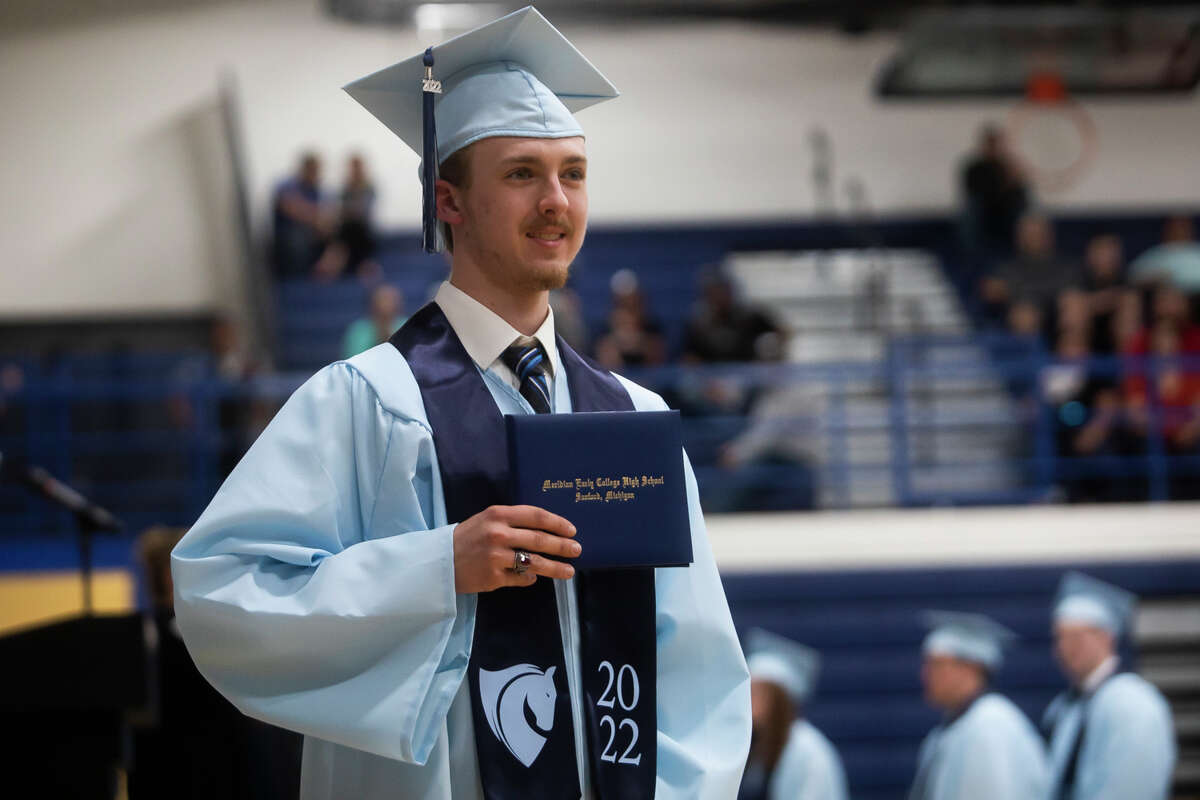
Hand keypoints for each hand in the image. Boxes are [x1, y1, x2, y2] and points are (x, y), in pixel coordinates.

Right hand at [453, 505, 579, 592]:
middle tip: (577, 550)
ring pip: (535, 562)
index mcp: (498, 515)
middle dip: (562, 546)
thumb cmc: (466, 538)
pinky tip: (534, 578)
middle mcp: (499, 534)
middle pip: (540, 540)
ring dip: (555, 567)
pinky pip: (521, 578)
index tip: (572, 530)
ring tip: (569, 571)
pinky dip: (530, 578)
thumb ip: (513, 522)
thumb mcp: (486, 520)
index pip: (536, 516)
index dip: (557, 523)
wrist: (439, 561)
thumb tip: (545, 532)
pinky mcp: (493, 577)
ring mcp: (496, 557)